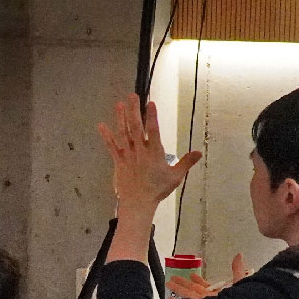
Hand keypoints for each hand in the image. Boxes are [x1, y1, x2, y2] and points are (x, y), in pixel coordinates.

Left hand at [97, 94, 201, 210]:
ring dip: (120, 118)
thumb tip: (198, 152)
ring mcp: (128, 155)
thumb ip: (186, 162)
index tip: (150, 103)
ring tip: (119, 104)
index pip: (153, 130)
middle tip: (132, 95)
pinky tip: (100, 125)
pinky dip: (106, 136)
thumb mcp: (175, 176)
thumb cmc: (158, 190)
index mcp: (154, 153)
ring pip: (123, 133)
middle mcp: (140, 151)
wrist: (138, 203)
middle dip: (134, 110)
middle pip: (136, 127)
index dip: (152, 116)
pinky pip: (111, 146)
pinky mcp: (118, 161)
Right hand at [164, 254, 249, 298]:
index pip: (206, 287)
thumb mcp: (240, 282)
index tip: (192, 276)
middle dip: (183, 283)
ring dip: (178, 289)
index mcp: (219, 295)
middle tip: (174, 278)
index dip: (199, 280)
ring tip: (168, 283)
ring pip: (187, 295)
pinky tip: (170, 298)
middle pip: (193, 290)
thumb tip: (239, 255)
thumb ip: (238, 269)